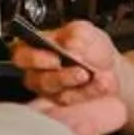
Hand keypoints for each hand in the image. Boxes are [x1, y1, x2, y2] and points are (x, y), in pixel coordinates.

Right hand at [11, 21, 126, 134]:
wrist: (111, 68)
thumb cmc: (92, 48)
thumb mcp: (86, 32)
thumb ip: (77, 35)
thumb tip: (70, 46)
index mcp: (37, 47)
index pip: (22, 54)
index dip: (35, 58)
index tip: (56, 58)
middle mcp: (38, 70)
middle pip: (34, 79)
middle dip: (58, 76)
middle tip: (78, 70)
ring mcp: (49, 89)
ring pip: (53, 92)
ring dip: (73, 82)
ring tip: (87, 74)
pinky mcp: (61, 102)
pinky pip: (69, 100)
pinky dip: (85, 91)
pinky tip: (96, 83)